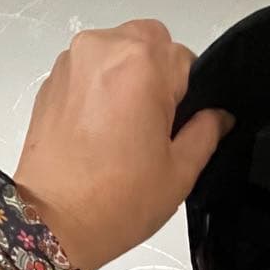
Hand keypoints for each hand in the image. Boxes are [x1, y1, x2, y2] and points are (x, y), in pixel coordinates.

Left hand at [13, 19, 233, 269]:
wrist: (54, 223)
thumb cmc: (115, 202)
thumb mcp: (180, 172)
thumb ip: (206, 132)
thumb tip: (218, 116)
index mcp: (142, 64)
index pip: (185, 60)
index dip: (188, 97)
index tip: (177, 129)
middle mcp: (103, 49)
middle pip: (150, 45)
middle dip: (158, 80)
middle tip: (152, 131)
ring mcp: (72, 62)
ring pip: (119, 55)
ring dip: (129, 83)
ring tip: (124, 136)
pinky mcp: (52, 81)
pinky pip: (91, 74)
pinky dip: (101, 94)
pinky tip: (101, 136)